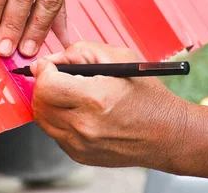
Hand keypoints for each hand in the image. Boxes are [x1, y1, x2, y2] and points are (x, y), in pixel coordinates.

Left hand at [31, 42, 187, 169]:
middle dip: (42, 85)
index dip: (43, 71)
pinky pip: (55, 133)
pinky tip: (78, 111)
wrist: (167, 134)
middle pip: (40, 103)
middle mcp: (85, 125)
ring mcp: (80, 145)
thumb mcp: (120, 58)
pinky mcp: (79, 155)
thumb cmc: (147, 95)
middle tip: (55, 77)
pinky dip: (59, 119)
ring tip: (68, 93)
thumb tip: (51, 60)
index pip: (47, 85)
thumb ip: (82, 52)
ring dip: (48, 103)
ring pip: (43, 120)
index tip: (48, 66)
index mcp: (96, 98)